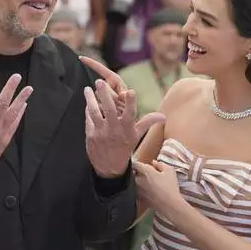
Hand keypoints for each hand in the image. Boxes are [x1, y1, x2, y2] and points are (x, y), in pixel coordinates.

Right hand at [0, 74, 33, 175]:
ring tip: (29, 88)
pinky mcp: (6, 138)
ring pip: (13, 113)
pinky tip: (24, 103)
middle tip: (16, 76)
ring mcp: (0, 132)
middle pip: (2, 105)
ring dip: (21, 99)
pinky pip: (15, 123)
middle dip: (10, 89)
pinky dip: (20, 113)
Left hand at [79, 55, 165, 177]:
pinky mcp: (90, 135)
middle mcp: (114, 129)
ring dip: (90, 99)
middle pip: (109, 109)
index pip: (130, 113)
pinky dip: (87, 109)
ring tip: (87, 89)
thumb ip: (147, 122)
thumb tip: (163, 115)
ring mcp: (101, 132)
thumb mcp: (136, 136)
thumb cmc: (124, 148)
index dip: (130, 102)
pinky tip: (87, 101)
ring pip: (94, 112)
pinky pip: (88, 118)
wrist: (109, 167)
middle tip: (100, 82)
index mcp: (127, 128)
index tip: (130, 91)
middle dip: (105, 95)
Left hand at [133, 159, 183, 215]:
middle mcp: (139, 180)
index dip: (137, 163)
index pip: (135, 164)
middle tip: (143, 173)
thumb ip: (160, 164)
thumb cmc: (170, 186)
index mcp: (145, 171)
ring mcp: (137, 190)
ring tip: (145, 182)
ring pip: (133, 183)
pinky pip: (135, 191)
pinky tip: (146, 191)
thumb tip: (153, 162)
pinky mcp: (139, 198)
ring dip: (137, 181)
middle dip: (136, 172)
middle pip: (132, 173)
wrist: (169, 204)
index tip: (140, 164)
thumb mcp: (170, 171)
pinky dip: (138, 190)